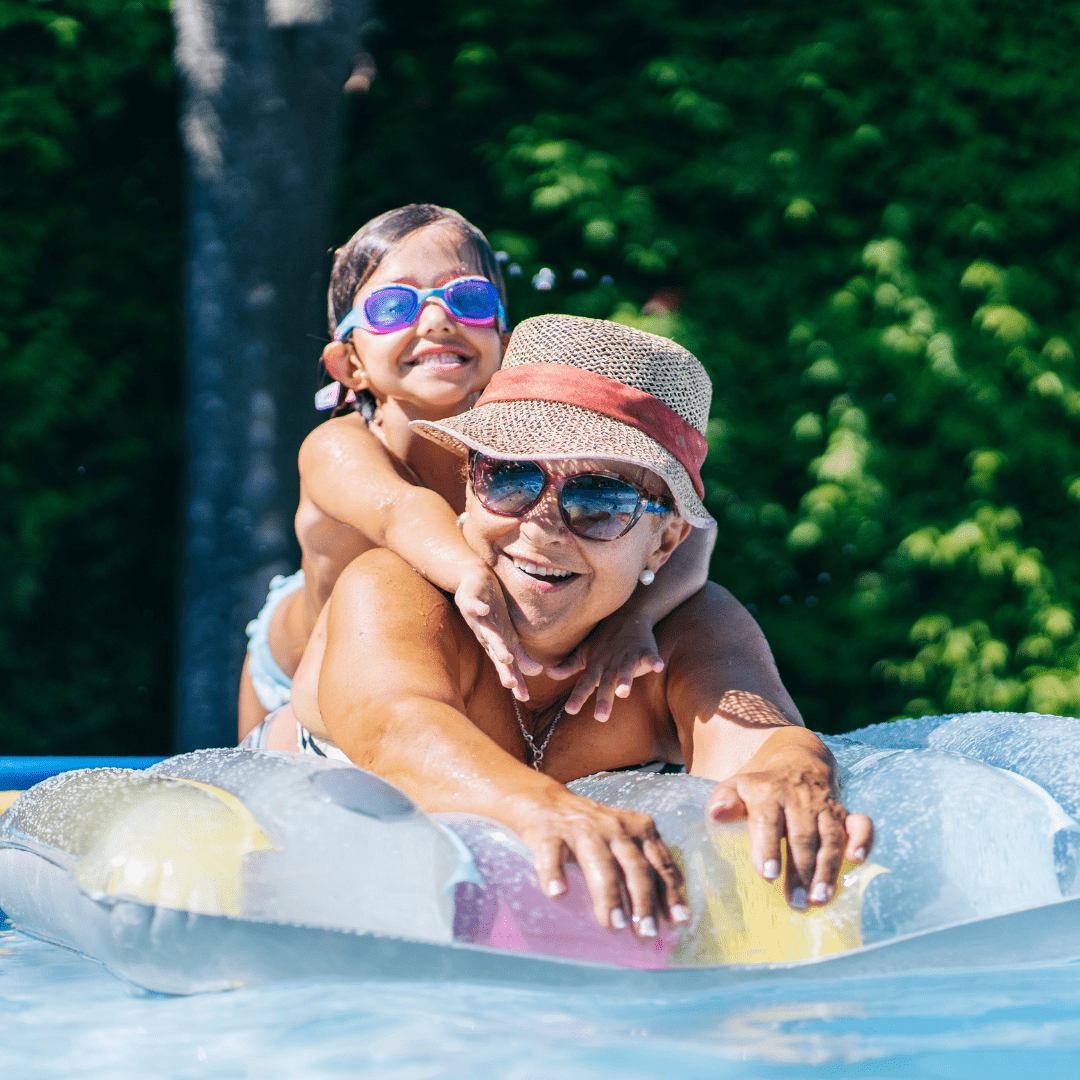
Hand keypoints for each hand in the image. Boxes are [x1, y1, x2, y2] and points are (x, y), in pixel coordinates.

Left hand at [455, 564, 541, 700]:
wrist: (475, 583)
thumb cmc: (493, 613)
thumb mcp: (508, 636)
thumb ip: (519, 655)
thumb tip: (537, 672)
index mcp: (497, 644)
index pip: (508, 665)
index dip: (515, 680)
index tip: (525, 698)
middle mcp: (487, 635)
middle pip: (497, 654)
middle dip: (504, 669)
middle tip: (510, 684)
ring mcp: (478, 619)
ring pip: (488, 634)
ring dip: (496, 645)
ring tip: (505, 657)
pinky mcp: (470, 602)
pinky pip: (475, 605)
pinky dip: (479, 608)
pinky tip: (485, 610)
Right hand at [514, 790, 690, 935]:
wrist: (546, 801)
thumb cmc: (594, 831)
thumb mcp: (627, 840)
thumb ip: (648, 869)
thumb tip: (675, 915)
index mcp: (639, 829)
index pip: (660, 863)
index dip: (669, 892)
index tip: (677, 921)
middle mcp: (615, 828)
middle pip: (634, 865)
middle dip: (643, 900)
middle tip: (645, 932)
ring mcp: (582, 830)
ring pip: (599, 862)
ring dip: (609, 894)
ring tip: (614, 925)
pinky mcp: (549, 833)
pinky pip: (553, 854)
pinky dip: (554, 873)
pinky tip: (557, 893)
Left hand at [546, 616, 664, 719]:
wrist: (626, 615)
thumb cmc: (602, 640)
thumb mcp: (584, 652)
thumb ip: (568, 666)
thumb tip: (548, 673)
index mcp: (596, 665)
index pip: (585, 683)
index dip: (578, 696)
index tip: (570, 710)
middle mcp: (610, 663)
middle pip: (606, 682)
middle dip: (603, 698)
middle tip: (600, 717)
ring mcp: (627, 656)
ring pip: (626, 670)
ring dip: (625, 680)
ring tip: (624, 693)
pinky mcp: (644, 650)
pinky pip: (650, 656)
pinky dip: (654, 661)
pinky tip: (658, 667)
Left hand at [706, 745, 873, 910]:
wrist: (795, 761)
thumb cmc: (759, 786)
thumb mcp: (735, 786)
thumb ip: (724, 801)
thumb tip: (717, 815)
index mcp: (768, 793)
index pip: (768, 820)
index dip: (768, 847)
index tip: (767, 874)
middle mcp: (799, 799)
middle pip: (802, 836)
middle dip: (800, 871)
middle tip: (796, 903)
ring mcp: (824, 806)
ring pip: (830, 837)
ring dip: (827, 869)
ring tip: (820, 898)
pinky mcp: (844, 812)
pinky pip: (860, 825)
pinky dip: (863, 841)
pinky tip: (857, 862)